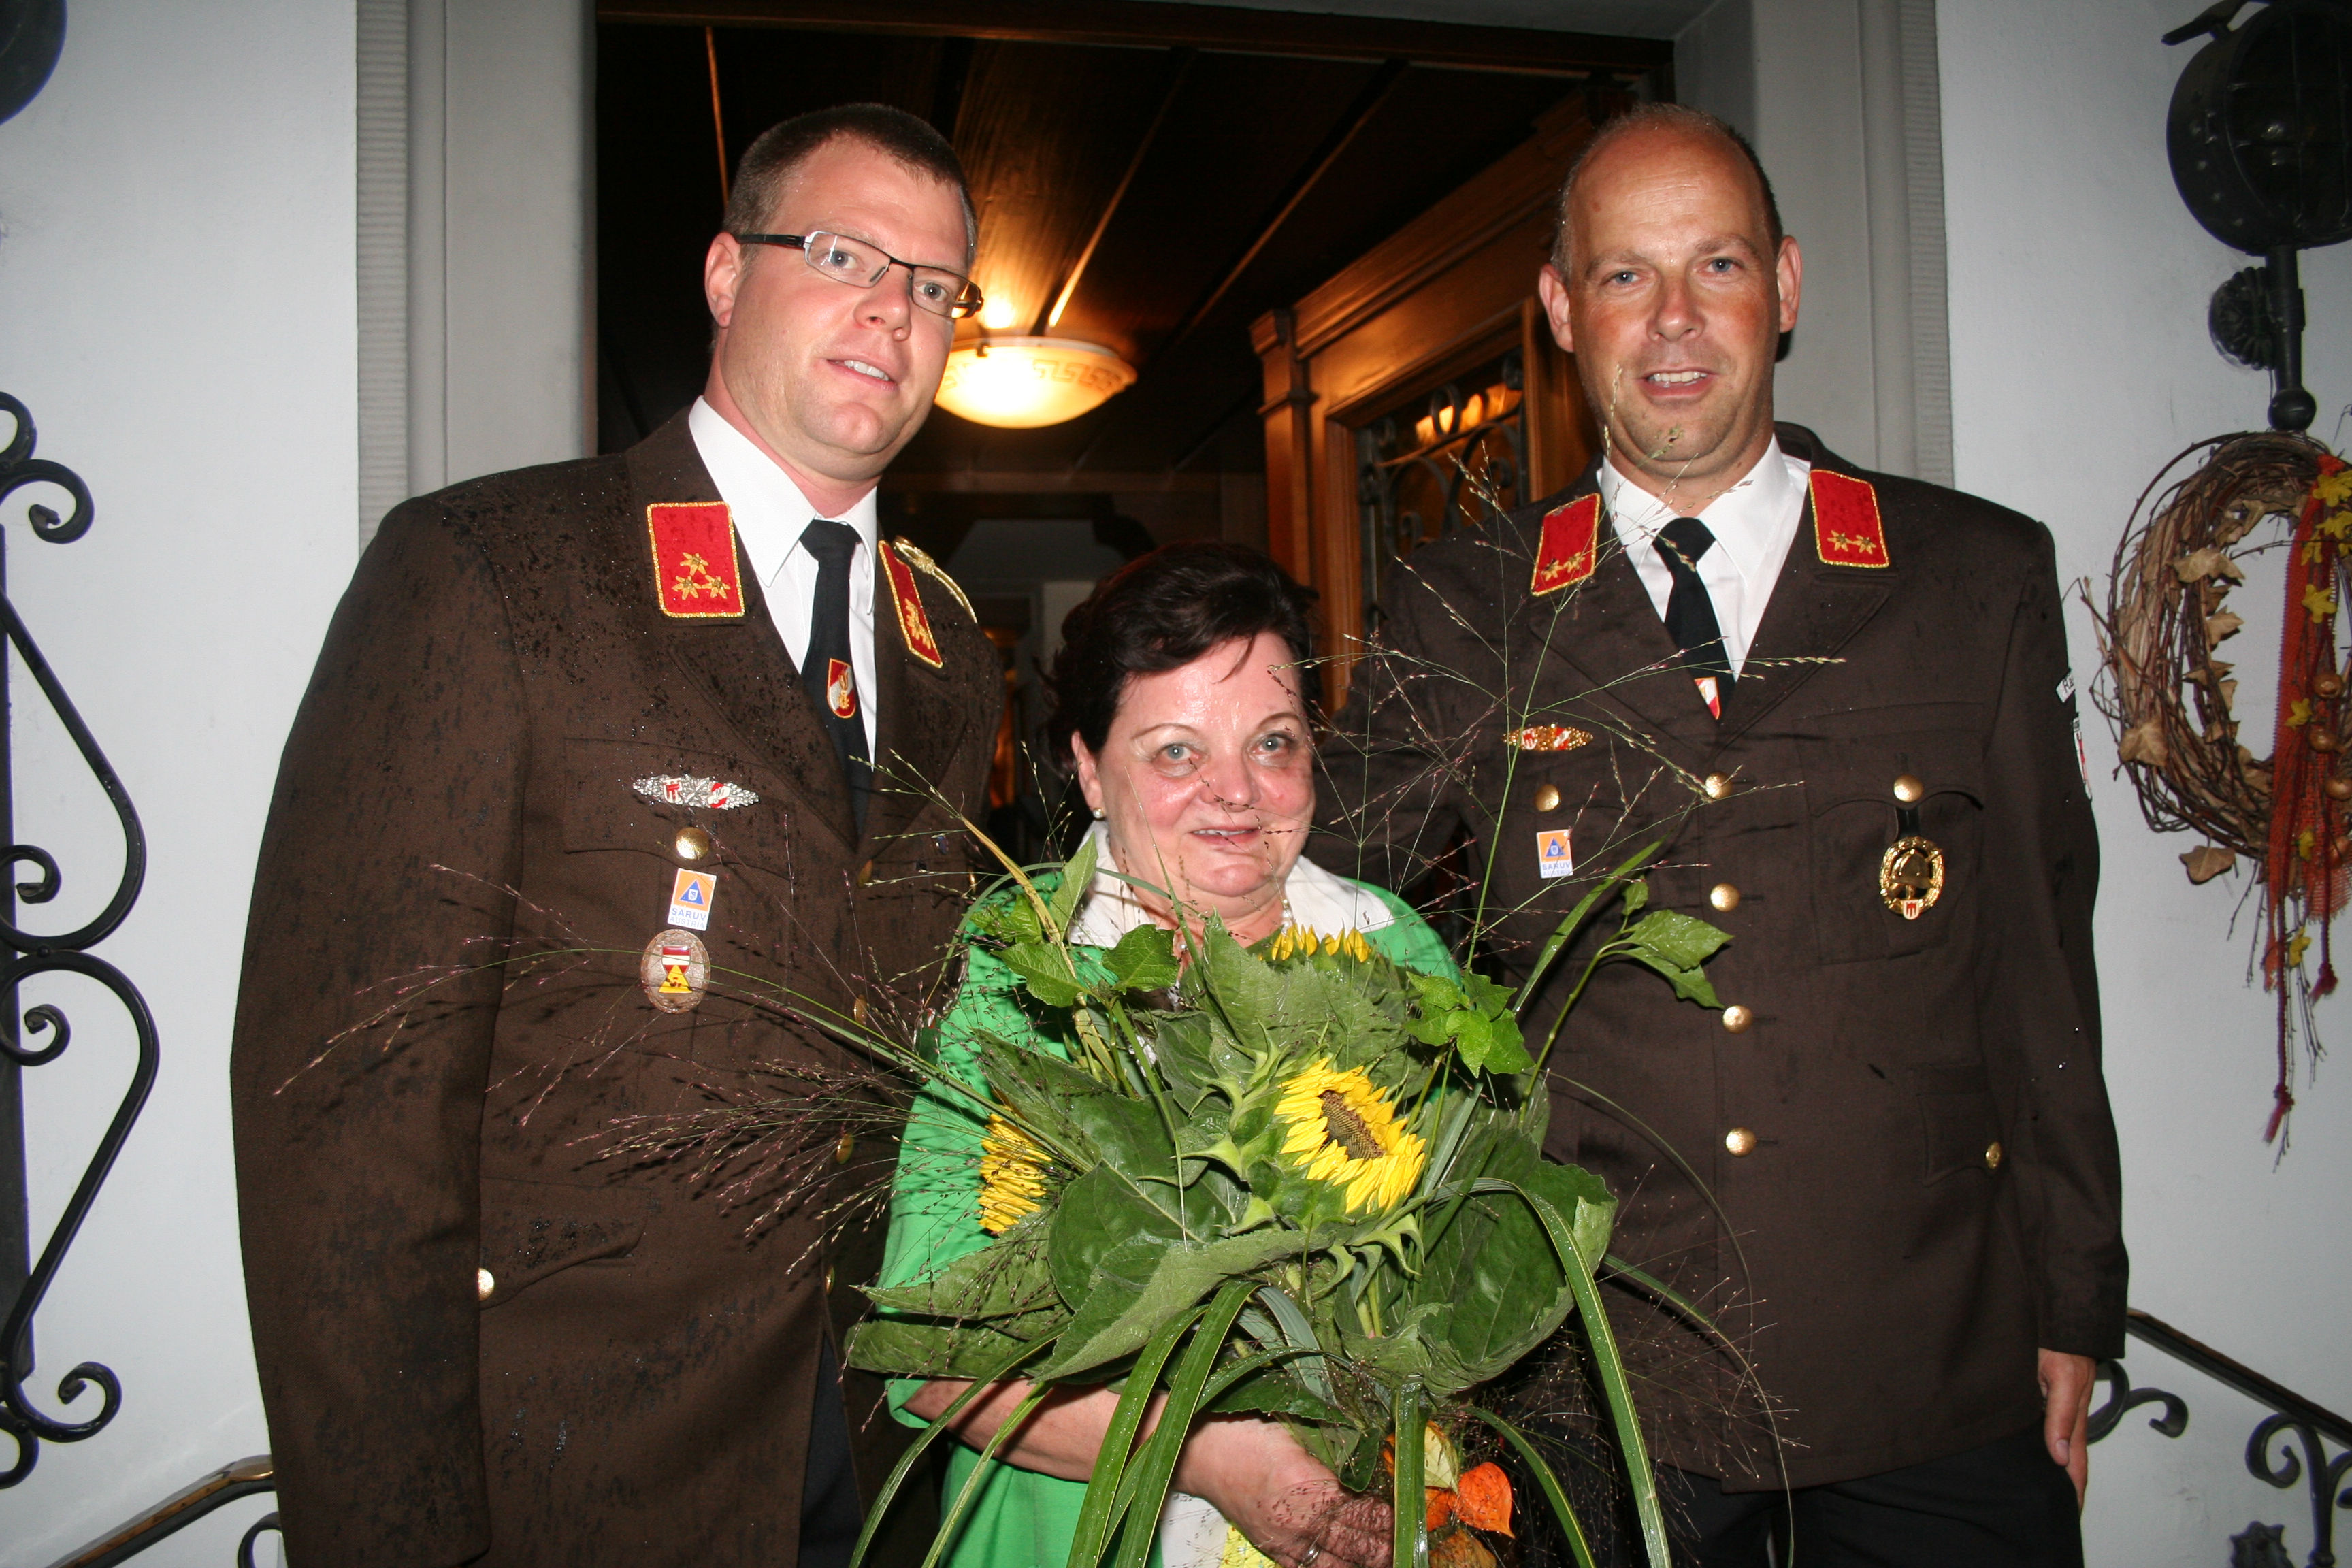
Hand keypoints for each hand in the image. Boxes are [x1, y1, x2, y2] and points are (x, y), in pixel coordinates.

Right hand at [1174, 1415, 1392, 1567]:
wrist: (1201, 1452)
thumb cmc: (1246, 1433)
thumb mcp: (1296, 1431)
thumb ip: (1335, 1449)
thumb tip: (1375, 1458)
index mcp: (1307, 1484)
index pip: (1363, 1509)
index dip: (1390, 1513)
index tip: (1412, 1509)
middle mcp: (1298, 1521)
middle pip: (1357, 1542)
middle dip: (1387, 1543)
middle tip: (1413, 1539)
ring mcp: (1285, 1542)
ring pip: (1339, 1564)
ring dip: (1368, 1561)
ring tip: (1390, 1557)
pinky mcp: (1275, 1551)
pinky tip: (1354, 1565)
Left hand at [2038, 1348, 2094, 1506]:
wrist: (2064, 1317)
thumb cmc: (2063, 1344)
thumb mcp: (2062, 1380)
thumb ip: (2061, 1416)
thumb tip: (2059, 1456)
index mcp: (2074, 1416)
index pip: (2076, 1462)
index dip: (2074, 1488)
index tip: (2073, 1512)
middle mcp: (2070, 1413)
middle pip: (2072, 1456)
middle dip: (2070, 1483)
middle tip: (2064, 1509)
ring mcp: (2064, 1402)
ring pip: (2064, 1441)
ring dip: (2062, 1465)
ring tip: (2053, 1487)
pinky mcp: (2054, 1390)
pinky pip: (2056, 1423)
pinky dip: (2053, 1442)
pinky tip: (2045, 1448)